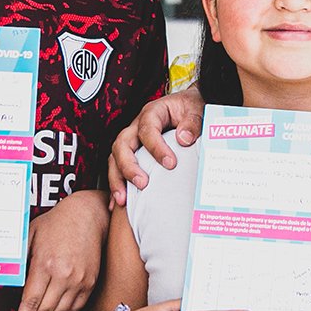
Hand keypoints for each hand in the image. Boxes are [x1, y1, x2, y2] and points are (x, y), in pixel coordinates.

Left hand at [10, 192, 106, 310]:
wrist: (90, 214)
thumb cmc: (56, 223)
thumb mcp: (31, 234)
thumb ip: (18, 258)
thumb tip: (4, 279)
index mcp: (45, 263)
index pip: (30, 302)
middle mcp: (64, 275)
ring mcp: (79, 281)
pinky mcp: (89, 283)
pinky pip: (75, 310)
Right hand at [107, 88, 204, 206]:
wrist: (189, 107)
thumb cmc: (191, 108)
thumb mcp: (196, 109)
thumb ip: (192, 122)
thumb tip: (184, 138)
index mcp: (153, 112)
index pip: (147, 128)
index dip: (156, 147)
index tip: (170, 164)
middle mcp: (137, 126)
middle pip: (122, 144)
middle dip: (129, 166)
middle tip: (142, 183)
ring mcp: (132, 140)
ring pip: (114, 158)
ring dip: (117, 179)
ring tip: (123, 200)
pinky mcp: (132, 153)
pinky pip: (117, 168)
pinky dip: (117, 185)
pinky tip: (119, 203)